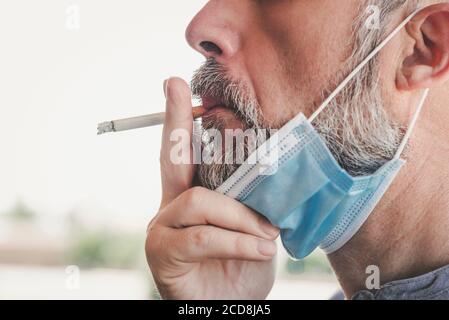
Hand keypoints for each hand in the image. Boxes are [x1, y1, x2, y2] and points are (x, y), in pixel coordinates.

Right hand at [145, 77, 278, 299]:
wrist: (231, 308)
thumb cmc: (242, 266)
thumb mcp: (254, 229)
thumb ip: (254, 202)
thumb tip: (276, 168)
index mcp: (192, 197)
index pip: (185, 153)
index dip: (180, 118)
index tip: (176, 84)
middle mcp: (170, 207)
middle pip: (171, 158)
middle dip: (175, 120)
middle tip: (175, 86)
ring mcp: (161, 229)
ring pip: (199, 201)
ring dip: (239, 215)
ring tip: (267, 233)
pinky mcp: (162, 255)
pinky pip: (202, 236)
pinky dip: (235, 240)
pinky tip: (260, 249)